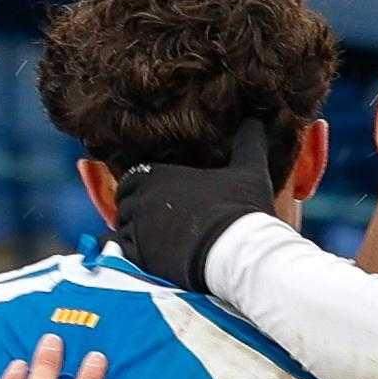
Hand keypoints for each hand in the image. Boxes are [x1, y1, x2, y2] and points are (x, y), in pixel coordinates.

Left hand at [104, 120, 283, 290]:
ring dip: (133, 233)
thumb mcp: (250, 171)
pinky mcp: (141, 258)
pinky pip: (121, 253)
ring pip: (122, 228)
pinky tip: (145, 257)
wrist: (237, 254)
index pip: (134, 177)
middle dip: (134, 210)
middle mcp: (142, 200)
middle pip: (125, 203)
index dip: (141, 187)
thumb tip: (256, 120)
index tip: (154, 197)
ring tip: (152, 241)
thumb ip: (249, 143)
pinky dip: (130, 253)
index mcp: (160, 176)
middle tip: (152, 220)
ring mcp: (138, 230)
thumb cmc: (241, 210)